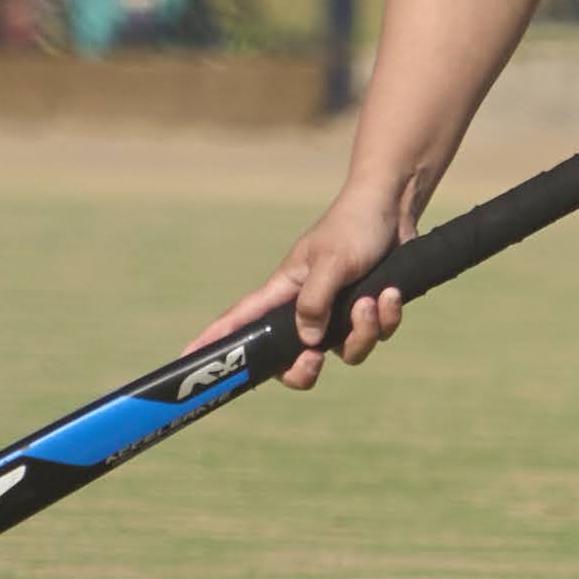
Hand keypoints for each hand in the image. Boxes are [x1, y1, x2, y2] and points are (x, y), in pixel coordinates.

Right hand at [184, 185, 414, 392]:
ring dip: (363, 331)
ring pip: (344, 352)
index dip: (212, 340)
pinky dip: (386, 318)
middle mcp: (307, 308)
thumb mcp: (332, 262)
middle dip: (306, 370)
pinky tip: (391, 294)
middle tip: (317, 358)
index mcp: (284, 291)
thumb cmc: (354, 226)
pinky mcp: (366, 312)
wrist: (394, 208)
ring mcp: (338, 313)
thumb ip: (315, 302)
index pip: (240, 319)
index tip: (184, 360)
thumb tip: (307, 342)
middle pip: (293, 361)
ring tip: (372, 300)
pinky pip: (374, 335)